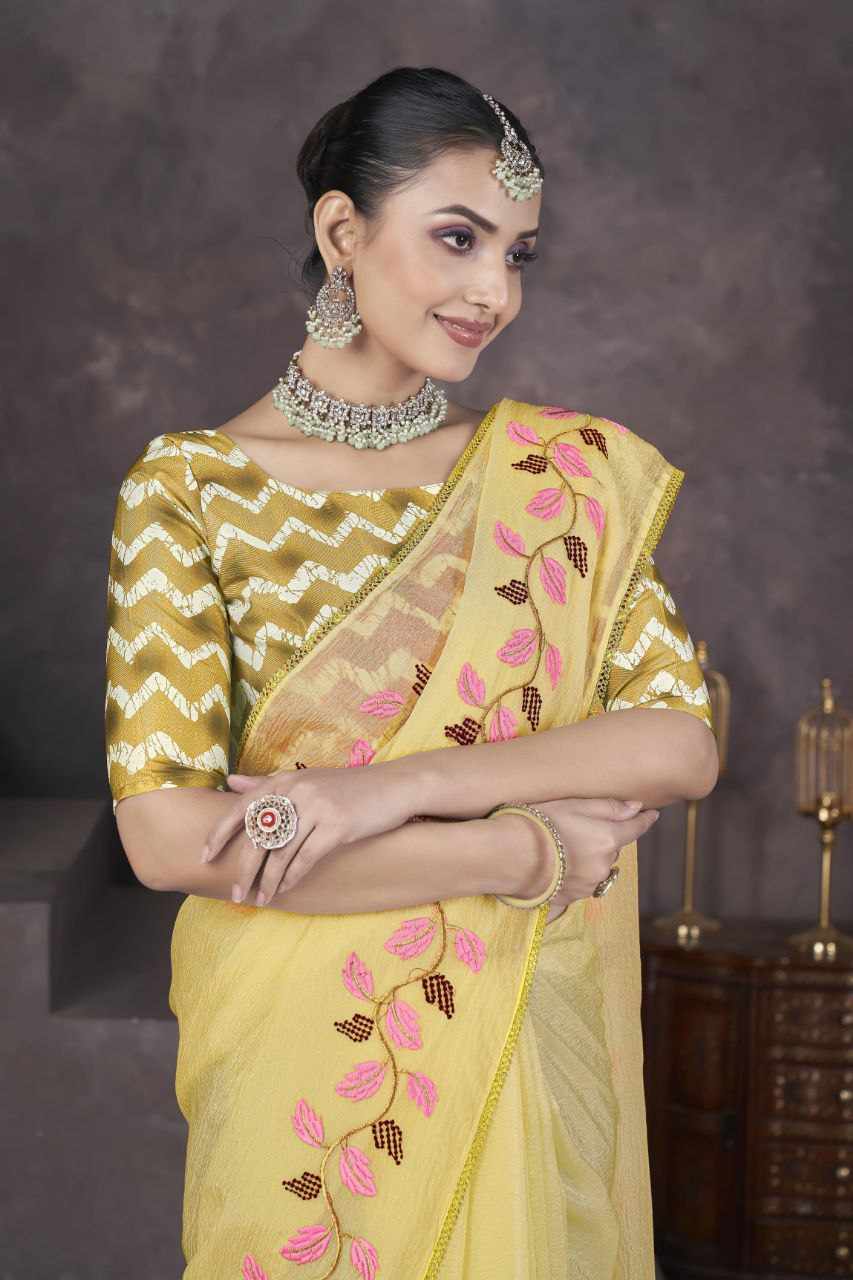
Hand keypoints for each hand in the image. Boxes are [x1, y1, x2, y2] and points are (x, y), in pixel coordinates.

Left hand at [202, 764, 419, 905]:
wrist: (393, 786)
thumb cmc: (347, 787)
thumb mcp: (305, 779)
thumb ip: (266, 782)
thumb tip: (230, 782)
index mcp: (285, 780)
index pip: (242, 807)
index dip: (220, 833)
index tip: (205, 856)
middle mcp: (297, 790)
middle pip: (259, 835)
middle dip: (244, 869)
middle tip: (235, 893)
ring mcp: (317, 807)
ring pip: (281, 852)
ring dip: (268, 881)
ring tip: (260, 899)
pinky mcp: (336, 825)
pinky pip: (305, 858)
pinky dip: (292, 877)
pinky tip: (285, 889)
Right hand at [516, 797, 659, 924]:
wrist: (507, 857)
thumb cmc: (539, 823)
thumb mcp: (573, 805)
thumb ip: (608, 807)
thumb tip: (637, 808)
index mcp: (608, 839)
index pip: (635, 829)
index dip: (644, 820)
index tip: (651, 815)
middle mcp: (603, 865)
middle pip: (613, 849)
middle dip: (605, 839)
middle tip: (581, 828)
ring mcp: (588, 885)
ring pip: (598, 868)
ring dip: (590, 858)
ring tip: (564, 848)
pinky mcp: (571, 898)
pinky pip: (582, 883)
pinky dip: (576, 873)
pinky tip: (557, 865)